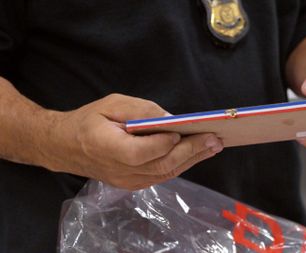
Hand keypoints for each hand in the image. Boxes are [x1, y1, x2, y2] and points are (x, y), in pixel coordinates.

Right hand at [43, 94, 222, 189]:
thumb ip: (141, 111)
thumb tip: (171, 119)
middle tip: (214, 139)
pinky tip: (195, 154)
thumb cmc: (89, 121)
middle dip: (191, 151)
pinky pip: (161, 176)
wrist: (65, 146)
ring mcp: (127, 181)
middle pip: (161, 165)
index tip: (183, 131)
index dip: (164, 143)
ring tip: (212, 146)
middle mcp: (119, 170)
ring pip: (165, 173)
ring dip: (192, 160)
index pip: (142, 152)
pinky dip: (180, 165)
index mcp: (108, 148)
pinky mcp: (133, 184)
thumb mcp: (112, 104)